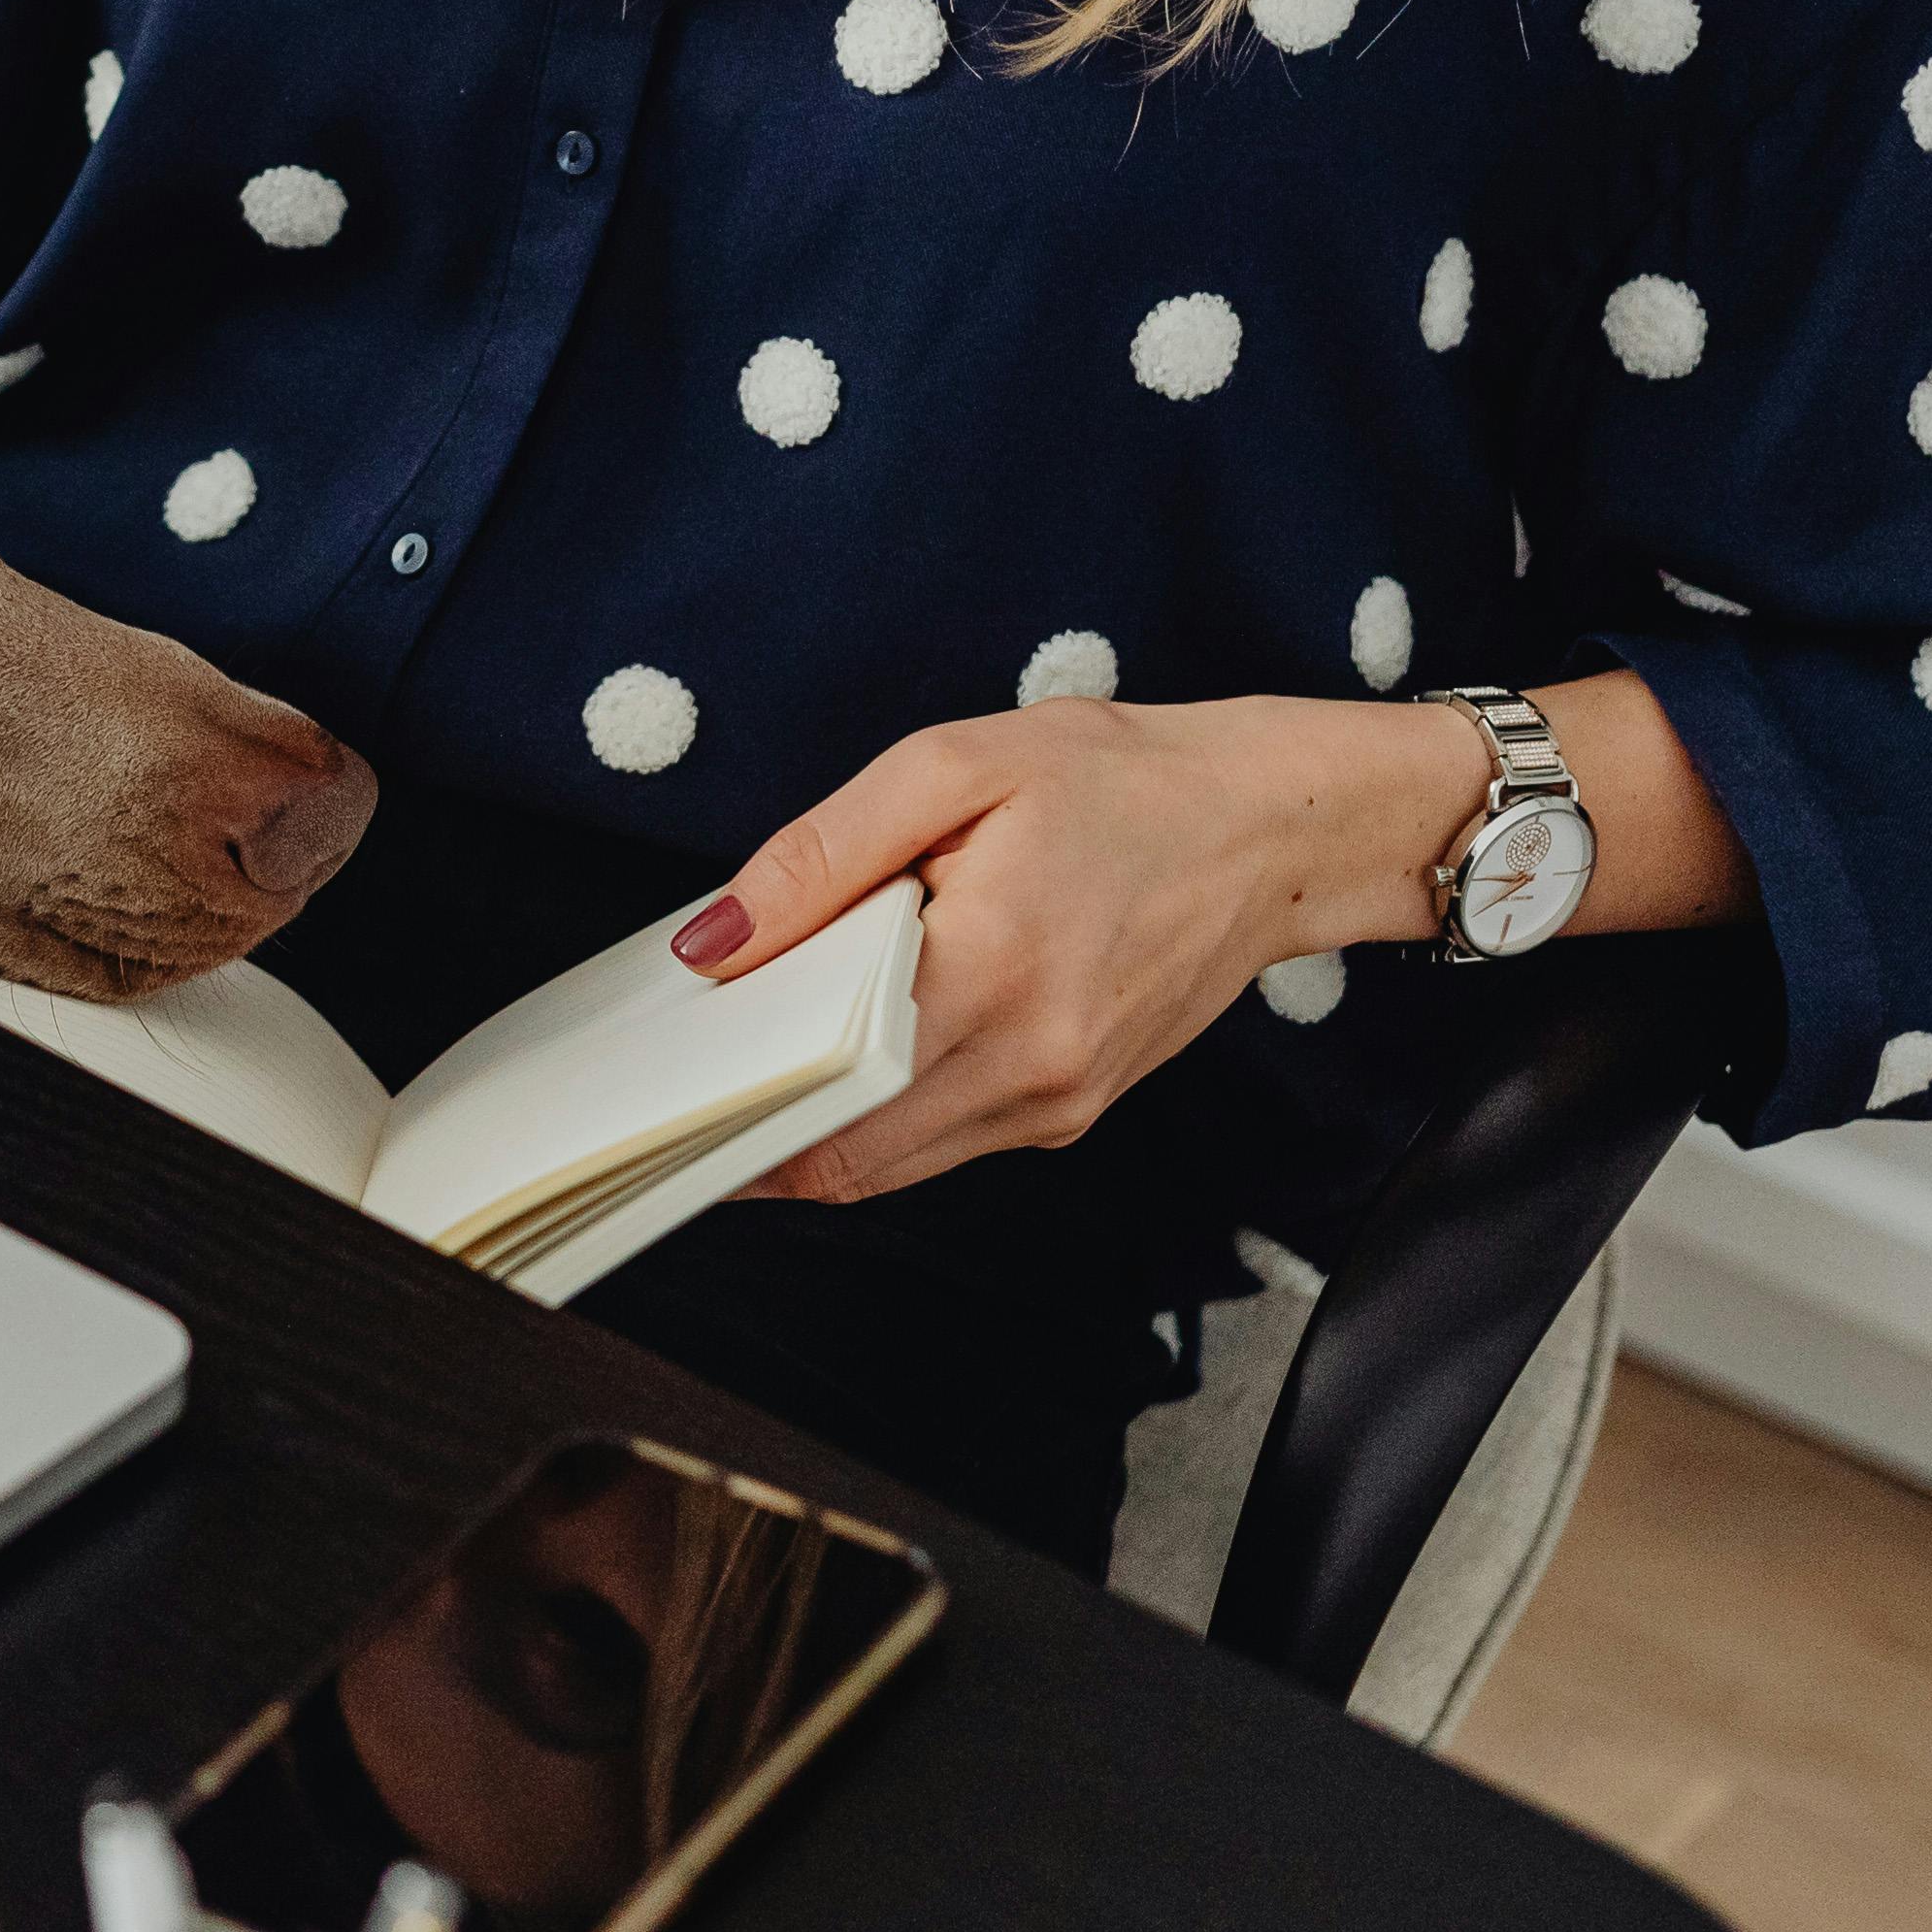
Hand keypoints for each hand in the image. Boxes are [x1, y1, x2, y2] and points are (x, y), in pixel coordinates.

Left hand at [678, 696, 1478, 1202]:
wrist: (1269, 827)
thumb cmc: (1117, 782)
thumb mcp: (953, 769)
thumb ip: (821, 857)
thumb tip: (711, 940)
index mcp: (994, 978)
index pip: (826, 1096)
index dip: (732, 1111)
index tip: (661, 1097)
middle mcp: (1032, 1069)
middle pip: (848, 1157)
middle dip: (754, 1132)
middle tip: (681, 1085)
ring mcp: (1059, 1104)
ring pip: (894, 1162)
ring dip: (814, 1128)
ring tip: (750, 1058)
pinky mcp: (1073, 1108)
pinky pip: (945, 1139)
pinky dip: (881, 1111)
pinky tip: (844, 1046)